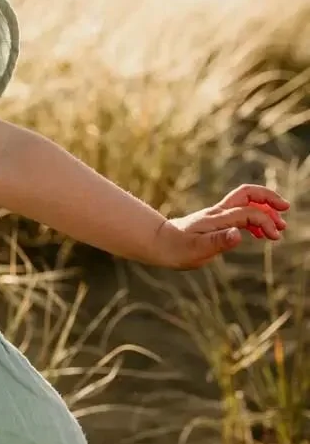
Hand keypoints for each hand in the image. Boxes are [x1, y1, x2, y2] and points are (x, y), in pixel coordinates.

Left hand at [153, 184, 288, 269]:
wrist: (158, 243)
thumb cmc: (177, 249)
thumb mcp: (197, 249)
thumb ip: (219, 242)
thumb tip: (239, 234)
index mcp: (217, 218)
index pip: (248, 212)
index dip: (265, 221)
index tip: (274, 236)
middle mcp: (218, 212)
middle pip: (247, 194)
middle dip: (269, 197)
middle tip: (285, 209)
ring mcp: (217, 215)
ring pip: (245, 203)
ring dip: (264, 209)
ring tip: (280, 226)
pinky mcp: (216, 221)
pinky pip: (239, 213)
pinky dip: (254, 218)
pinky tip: (260, 233)